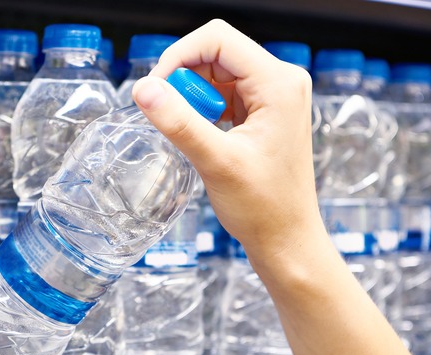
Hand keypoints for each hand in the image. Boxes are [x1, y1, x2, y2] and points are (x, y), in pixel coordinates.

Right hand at [132, 19, 322, 260]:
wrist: (286, 238)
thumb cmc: (264, 207)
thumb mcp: (216, 162)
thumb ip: (179, 122)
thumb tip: (144, 89)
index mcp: (279, 83)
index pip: (218, 39)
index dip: (179, 56)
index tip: (156, 88)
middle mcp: (281, 81)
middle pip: (216, 53)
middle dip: (185, 79)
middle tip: (171, 116)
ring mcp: (274, 96)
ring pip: (217, 73)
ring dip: (194, 97)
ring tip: (193, 133)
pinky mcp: (265, 112)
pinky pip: (225, 93)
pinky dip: (205, 109)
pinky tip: (203, 136)